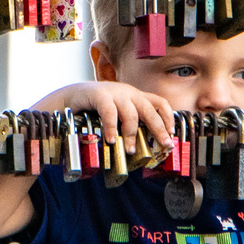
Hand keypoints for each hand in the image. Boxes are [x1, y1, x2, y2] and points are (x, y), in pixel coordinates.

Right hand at [41, 81, 174, 153]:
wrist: (73, 96)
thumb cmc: (97, 109)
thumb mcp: (119, 113)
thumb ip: (129, 124)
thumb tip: (141, 149)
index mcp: (136, 96)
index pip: (160, 102)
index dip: (168, 118)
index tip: (171, 133)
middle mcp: (129, 93)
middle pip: (150, 110)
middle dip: (159, 129)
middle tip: (165, 145)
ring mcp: (115, 93)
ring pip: (130, 114)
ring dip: (131, 134)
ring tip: (129, 150)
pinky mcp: (99, 95)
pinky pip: (109, 113)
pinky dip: (111, 128)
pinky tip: (110, 141)